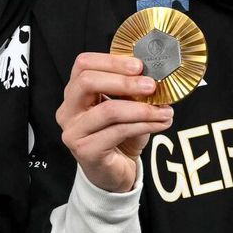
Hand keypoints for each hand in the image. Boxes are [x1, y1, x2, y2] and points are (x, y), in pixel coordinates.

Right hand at [57, 53, 174, 193]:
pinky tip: (160, 123)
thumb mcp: (125, 106)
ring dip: (142, 109)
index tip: (139, 66)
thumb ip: (131, 91)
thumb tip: (154, 76)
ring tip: (165, 111)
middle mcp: (67, 110)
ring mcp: (73, 131)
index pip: (83, 64)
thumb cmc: (119, 136)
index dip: (111, 61)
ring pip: (108, 110)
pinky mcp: (85, 150)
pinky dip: (144, 125)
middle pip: (87, 82)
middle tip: (151, 86)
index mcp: (74, 93)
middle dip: (124, 82)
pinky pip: (118, 132)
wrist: (115, 171)